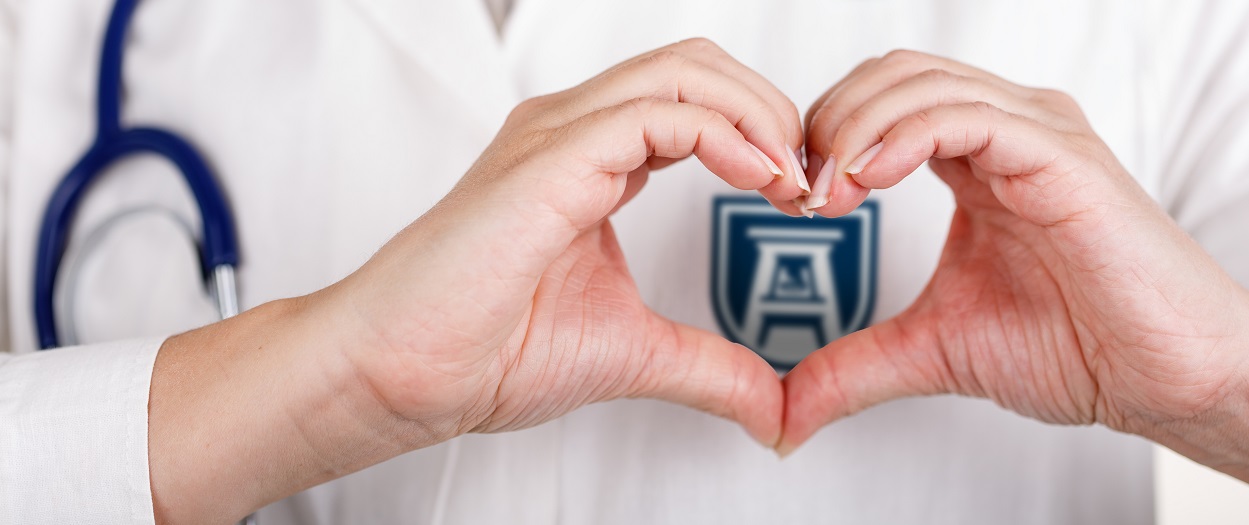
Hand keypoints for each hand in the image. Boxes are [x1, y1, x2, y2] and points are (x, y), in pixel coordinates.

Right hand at [335, 38, 810, 443]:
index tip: (800, 198)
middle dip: (771, 110)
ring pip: (685, 72)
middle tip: (809, 177)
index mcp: (588, 160)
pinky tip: (759, 181)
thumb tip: (770, 408)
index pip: (694, 102)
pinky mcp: (552, 158)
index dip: (761, 136)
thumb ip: (708, 367)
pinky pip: (660, 114)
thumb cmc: (485, 350)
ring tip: (792, 178)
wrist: (406, 374)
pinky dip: (727, 136)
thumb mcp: (633, 353)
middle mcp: (573, 133)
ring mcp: (559, 136)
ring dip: (759, 116)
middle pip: (698, 66)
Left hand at [781, 50, 1248, 479]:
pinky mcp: (1061, 155)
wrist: (1162, 378)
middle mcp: (1005, 131)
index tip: (794, 202)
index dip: (822, 138)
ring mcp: (1035, 134)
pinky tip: (870, 178)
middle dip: (827, 124)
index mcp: (976, 159)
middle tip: (801, 193)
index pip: (878, 101)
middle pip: (889, 76)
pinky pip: (967, 115)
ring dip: (853, 129)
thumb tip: (787, 411)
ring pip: (919, 82)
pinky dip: (904, 135)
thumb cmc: (1075, 347)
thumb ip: (857, 366)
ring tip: (829, 193)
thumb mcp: (933, 350)